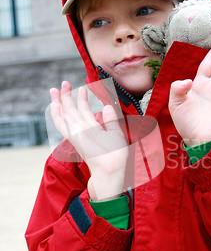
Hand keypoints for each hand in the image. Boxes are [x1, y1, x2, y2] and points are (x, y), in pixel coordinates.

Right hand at [50, 81, 128, 200]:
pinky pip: (62, 125)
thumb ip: (110, 120)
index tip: (82, 88)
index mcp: (92, 129)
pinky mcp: (73, 137)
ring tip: (55, 88)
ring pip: (64, 115)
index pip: (84, 111)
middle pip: (71, 110)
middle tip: (64, 83)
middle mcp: (83, 130)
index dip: (82, 99)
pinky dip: (57, 115)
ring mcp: (76, 133)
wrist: (112, 167)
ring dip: (59, 102)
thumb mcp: (116, 133)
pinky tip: (54, 104)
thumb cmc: (116, 155)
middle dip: (67, 96)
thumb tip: (106, 106)